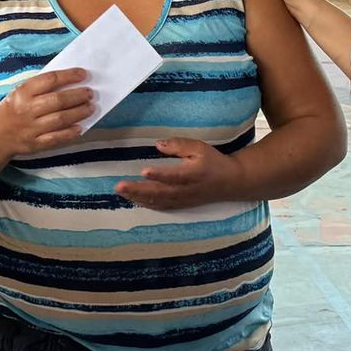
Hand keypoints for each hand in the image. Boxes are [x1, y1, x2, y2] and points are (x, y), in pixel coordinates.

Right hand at [0, 69, 95, 156]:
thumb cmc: (13, 109)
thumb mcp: (20, 93)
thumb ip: (41, 87)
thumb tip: (70, 81)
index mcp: (23, 92)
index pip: (50, 80)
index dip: (69, 76)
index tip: (83, 74)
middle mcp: (27, 109)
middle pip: (57, 100)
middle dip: (78, 95)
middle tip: (90, 93)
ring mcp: (31, 128)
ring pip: (59, 119)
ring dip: (78, 113)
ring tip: (90, 107)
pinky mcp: (34, 144)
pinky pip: (56, 138)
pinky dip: (69, 133)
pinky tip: (80, 127)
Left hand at [114, 138, 246, 210]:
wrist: (230, 182)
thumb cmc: (213, 162)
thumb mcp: (199, 148)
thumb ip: (179, 145)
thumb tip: (158, 144)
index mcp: (192, 174)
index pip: (173, 175)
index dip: (158, 174)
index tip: (143, 171)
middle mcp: (185, 190)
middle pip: (159, 192)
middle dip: (138, 190)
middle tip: (119, 186)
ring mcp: (182, 199)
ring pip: (158, 201)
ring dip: (138, 197)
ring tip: (121, 191)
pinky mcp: (181, 204)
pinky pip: (161, 206)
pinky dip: (146, 204)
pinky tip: (134, 199)